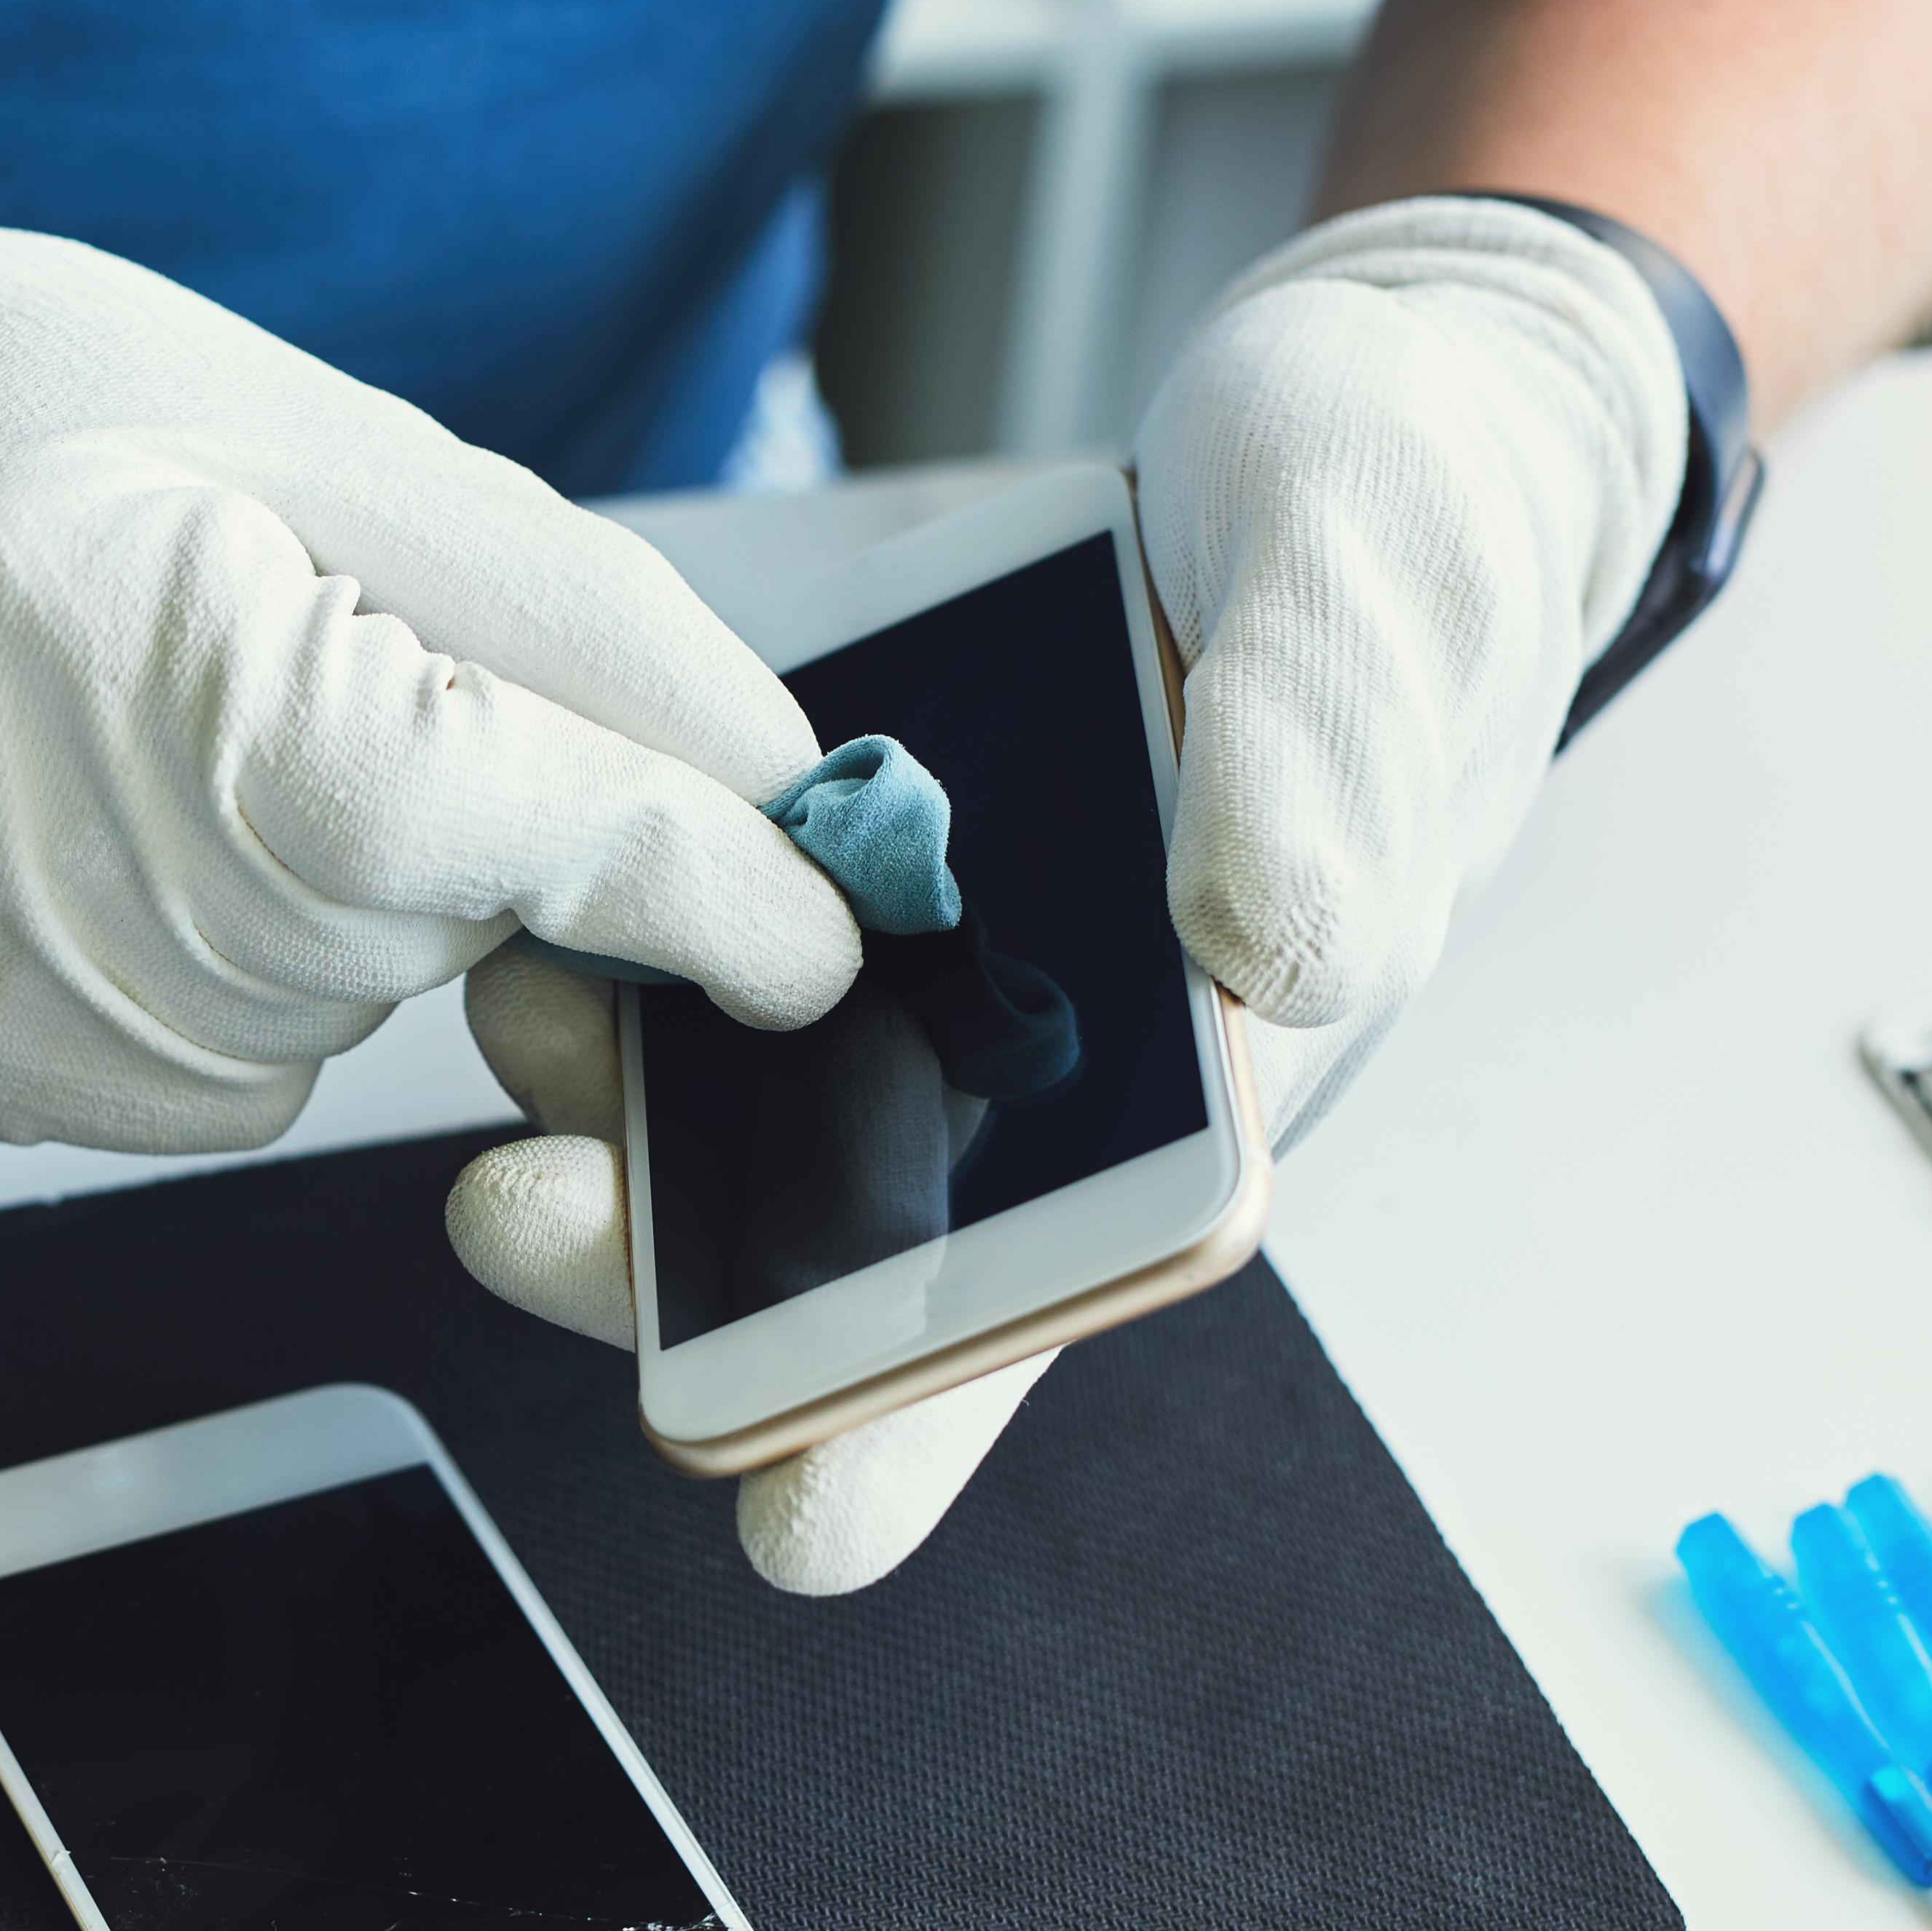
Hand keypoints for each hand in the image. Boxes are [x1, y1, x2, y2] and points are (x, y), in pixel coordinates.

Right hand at [0, 132, 860, 1151]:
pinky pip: (217, 1092)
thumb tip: (803, 809)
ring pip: (338, 1026)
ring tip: (174, 736)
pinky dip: (227, 983)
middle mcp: (32, 839)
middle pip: (440, 933)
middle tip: (331, 682)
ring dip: (334, 909)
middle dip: (471, 842)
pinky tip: (113, 836)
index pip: (520, 827)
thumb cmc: (31, 415)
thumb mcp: (341, 442)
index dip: (713, 894)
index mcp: (138, 641)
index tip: (821, 939)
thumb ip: (588, 635)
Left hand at [442, 195, 1682, 1595]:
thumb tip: (1259, 948)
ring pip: (752, 1088)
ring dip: (613, 1093)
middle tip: (519, 1222)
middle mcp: (1061, 1042)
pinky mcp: (873, 834)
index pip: (1054, 1294)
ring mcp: (953, 943)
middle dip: (677, 1267)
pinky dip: (625, 924)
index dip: (916, 1418)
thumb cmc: (1420, 531)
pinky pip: (720, 919)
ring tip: (511, 1020)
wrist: (1367, 407)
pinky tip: (532, 893)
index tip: (786, 1523)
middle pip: (852, 1228)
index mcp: (1216, 1064)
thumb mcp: (1384, 618)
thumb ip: (1323, 776)